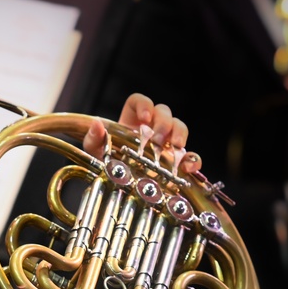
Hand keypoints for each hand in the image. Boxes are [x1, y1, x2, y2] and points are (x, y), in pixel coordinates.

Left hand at [82, 93, 196, 172]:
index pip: (140, 102)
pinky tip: (189, 167)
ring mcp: (165, 143)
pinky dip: (193, 159)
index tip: (144, 117)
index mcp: (131, 121)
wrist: (116, 186)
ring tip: (175, 146)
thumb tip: (97, 125)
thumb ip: (94, 139)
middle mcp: (151, 128)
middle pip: (163, 112)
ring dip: (179, 134)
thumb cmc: (107, 165)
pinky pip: (190, 155)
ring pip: (179, 127)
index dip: (144, 104)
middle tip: (157, 138)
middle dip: (163, 122)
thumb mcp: (96, 153)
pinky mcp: (176, 161)